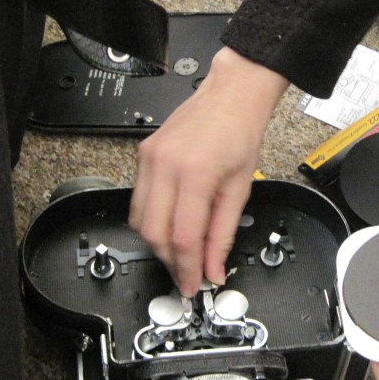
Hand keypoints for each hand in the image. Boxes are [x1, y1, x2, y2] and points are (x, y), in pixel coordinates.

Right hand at [129, 47, 287, 296]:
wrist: (231, 95)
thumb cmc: (240, 131)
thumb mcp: (241, 188)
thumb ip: (224, 233)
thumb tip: (214, 267)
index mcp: (194, 172)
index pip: (182, 237)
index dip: (187, 269)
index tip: (194, 284)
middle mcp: (164, 165)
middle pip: (154, 234)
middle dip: (170, 261)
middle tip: (188, 273)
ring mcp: (148, 159)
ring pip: (139, 221)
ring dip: (158, 244)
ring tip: (181, 252)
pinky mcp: (142, 155)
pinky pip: (138, 200)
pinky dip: (152, 221)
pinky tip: (170, 225)